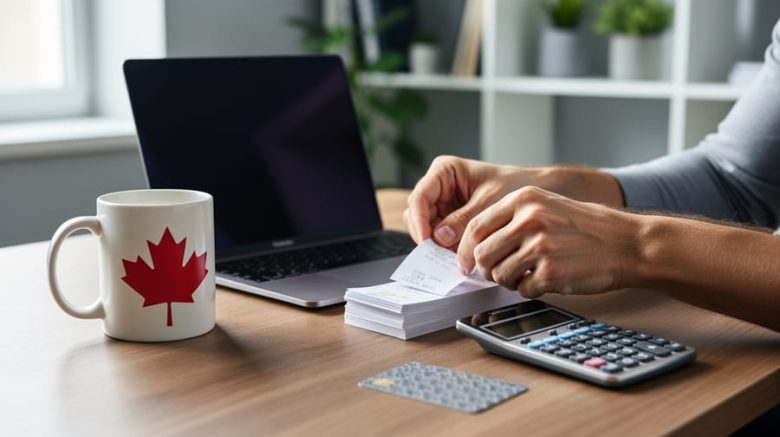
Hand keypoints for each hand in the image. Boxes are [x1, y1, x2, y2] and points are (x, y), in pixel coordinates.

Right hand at [403, 156, 541, 248]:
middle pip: (417, 213)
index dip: (419, 220)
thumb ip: (464, 219)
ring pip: (425, 227)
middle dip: (426, 234)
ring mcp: (442, 203)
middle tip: (438, 255)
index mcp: (444, 171)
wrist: (532, 189)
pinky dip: (445, 247)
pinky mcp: (449, 218)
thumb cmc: (513, 185)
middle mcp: (438, 186)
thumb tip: (439, 238)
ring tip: (452, 255)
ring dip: (435, 243)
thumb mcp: (489, 201)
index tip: (427, 242)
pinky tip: (457, 255)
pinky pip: (439, 235)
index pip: (420, 197)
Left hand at [457, 186, 641, 298]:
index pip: (476, 226)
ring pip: (498, 274)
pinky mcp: (551, 271)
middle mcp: (529, 219)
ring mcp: (540, 245)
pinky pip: (522, 290)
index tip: (466, 263)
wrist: (627, 242)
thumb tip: (474, 245)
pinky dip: (531, 290)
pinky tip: (548, 279)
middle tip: (499, 273)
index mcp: (524, 199)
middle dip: (486, 269)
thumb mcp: (547, 205)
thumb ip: (511, 219)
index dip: (465, 249)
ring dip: (509, 281)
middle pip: (481, 253)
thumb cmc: (586, 227)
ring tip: (529, 274)